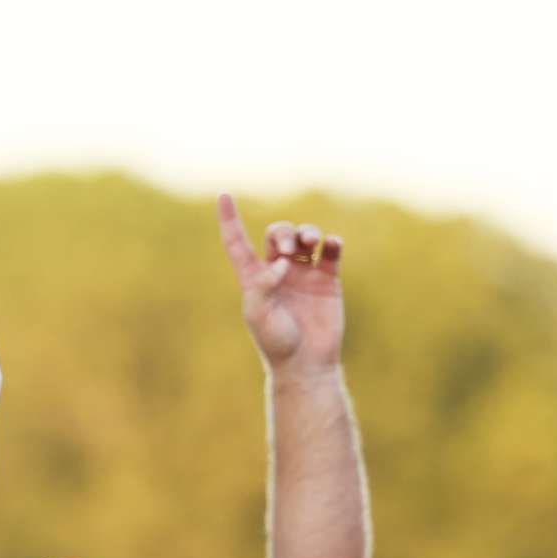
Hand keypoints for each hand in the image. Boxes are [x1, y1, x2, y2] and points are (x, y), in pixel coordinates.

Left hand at [217, 194, 344, 379]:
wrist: (306, 362)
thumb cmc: (276, 342)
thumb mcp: (258, 314)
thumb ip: (263, 285)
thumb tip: (282, 261)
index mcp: (253, 278)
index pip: (237, 242)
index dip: (230, 220)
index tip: (223, 195)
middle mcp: (278, 271)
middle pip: (278, 234)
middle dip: (283, 232)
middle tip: (290, 249)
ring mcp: (304, 273)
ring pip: (305, 237)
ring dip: (306, 233)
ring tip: (309, 245)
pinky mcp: (328, 279)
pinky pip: (331, 250)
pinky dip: (332, 241)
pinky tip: (331, 244)